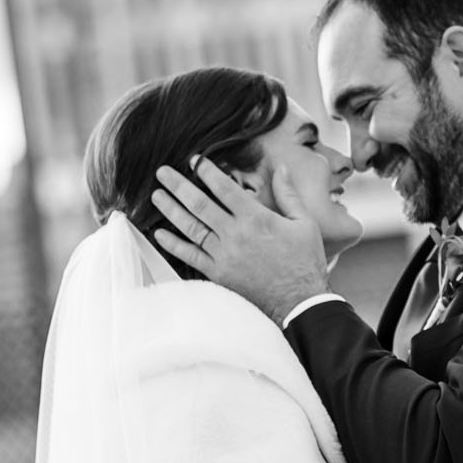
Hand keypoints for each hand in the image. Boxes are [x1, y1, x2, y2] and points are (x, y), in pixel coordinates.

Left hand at [152, 158, 329, 322]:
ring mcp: (224, 255)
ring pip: (190, 228)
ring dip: (171, 210)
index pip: (224, 188)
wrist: (299, 302)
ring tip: (157, 196)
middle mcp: (235, 234)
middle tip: (162, 173)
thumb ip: (288, 194)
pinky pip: (190, 256)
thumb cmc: (304, 263)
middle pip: (199, 204)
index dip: (206, 171)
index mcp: (256, 218)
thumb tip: (279, 168)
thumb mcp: (304, 223)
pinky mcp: (218, 274)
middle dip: (178, 186)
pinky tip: (160, 234)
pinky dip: (173, 245)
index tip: (194, 160)